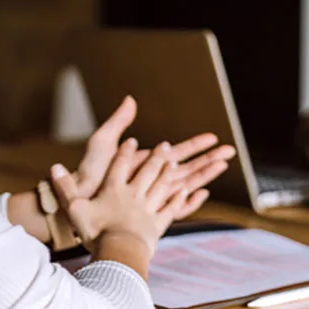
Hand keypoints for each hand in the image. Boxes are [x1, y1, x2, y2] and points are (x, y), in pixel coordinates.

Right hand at [52, 139, 186, 256]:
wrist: (120, 252)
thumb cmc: (96, 232)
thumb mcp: (75, 209)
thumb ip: (65, 188)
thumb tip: (54, 167)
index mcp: (114, 190)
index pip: (120, 166)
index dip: (125, 152)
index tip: (131, 140)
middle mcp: (134, 195)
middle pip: (147, 171)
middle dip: (155, 156)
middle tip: (163, 145)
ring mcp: (148, 209)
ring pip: (162, 185)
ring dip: (168, 173)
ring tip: (174, 162)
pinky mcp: (157, 225)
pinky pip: (171, 208)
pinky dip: (179, 199)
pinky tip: (186, 192)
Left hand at [74, 96, 234, 219]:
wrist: (78, 195)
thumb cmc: (89, 171)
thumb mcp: (103, 141)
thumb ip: (119, 121)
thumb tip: (131, 99)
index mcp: (146, 163)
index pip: (177, 153)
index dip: (195, 146)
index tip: (213, 137)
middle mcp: (152, 179)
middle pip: (187, 169)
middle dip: (209, 159)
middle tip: (230, 151)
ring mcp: (151, 195)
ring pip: (185, 186)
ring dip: (204, 176)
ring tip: (223, 166)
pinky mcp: (147, 210)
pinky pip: (172, 208)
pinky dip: (187, 201)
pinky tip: (200, 193)